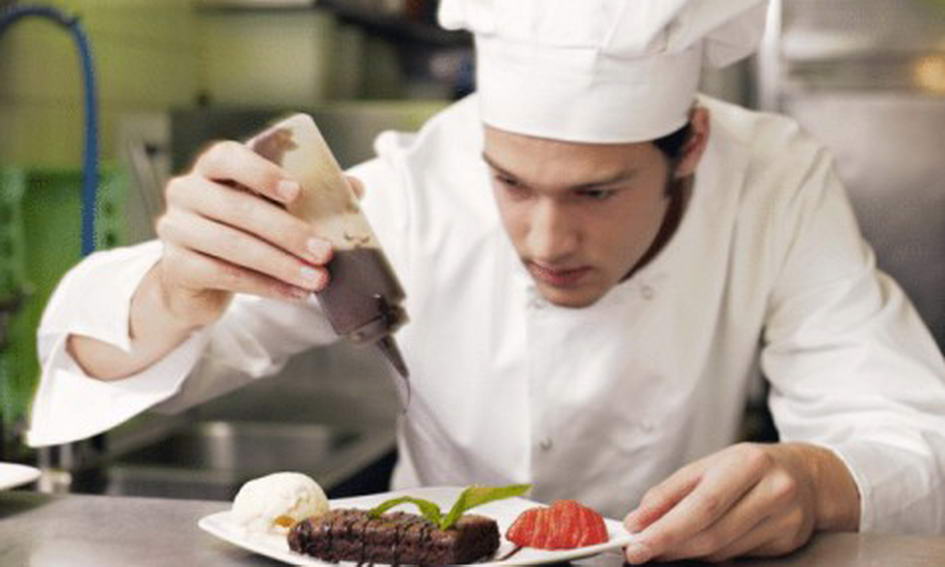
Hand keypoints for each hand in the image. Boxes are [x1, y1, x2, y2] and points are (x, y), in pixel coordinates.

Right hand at [154, 140, 361, 327]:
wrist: (195, 280)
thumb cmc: (240, 233)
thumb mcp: (271, 209)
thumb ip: (308, 195)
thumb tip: (355, 188)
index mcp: (210, 169)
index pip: (227, 157)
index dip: (261, 172)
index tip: (296, 192)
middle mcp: (186, 192)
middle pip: (238, 208)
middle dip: (288, 232)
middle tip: (324, 251)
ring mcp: (176, 229)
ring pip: (233, 246)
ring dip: (282, 264)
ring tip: (317, 278)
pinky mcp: (176, 266)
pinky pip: (225, 275)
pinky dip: (266, 286)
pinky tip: (294, 293)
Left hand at [621, 442, 859, 563]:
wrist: (808, 476)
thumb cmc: (749, 467)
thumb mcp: (708, 465)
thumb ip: (670, 492)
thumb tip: (638, 520)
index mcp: (747, 463)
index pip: (702, 505)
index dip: (666, 529)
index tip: (636, 542)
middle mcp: (772, 491)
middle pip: (712, 533)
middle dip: (670, 545)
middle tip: (639, 551)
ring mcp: (784, 520)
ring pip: (722, 550)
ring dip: (687, 551)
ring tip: (663, 545)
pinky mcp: (787, 542)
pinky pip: (737, 556)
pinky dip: (710, 553)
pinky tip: (698, 544)